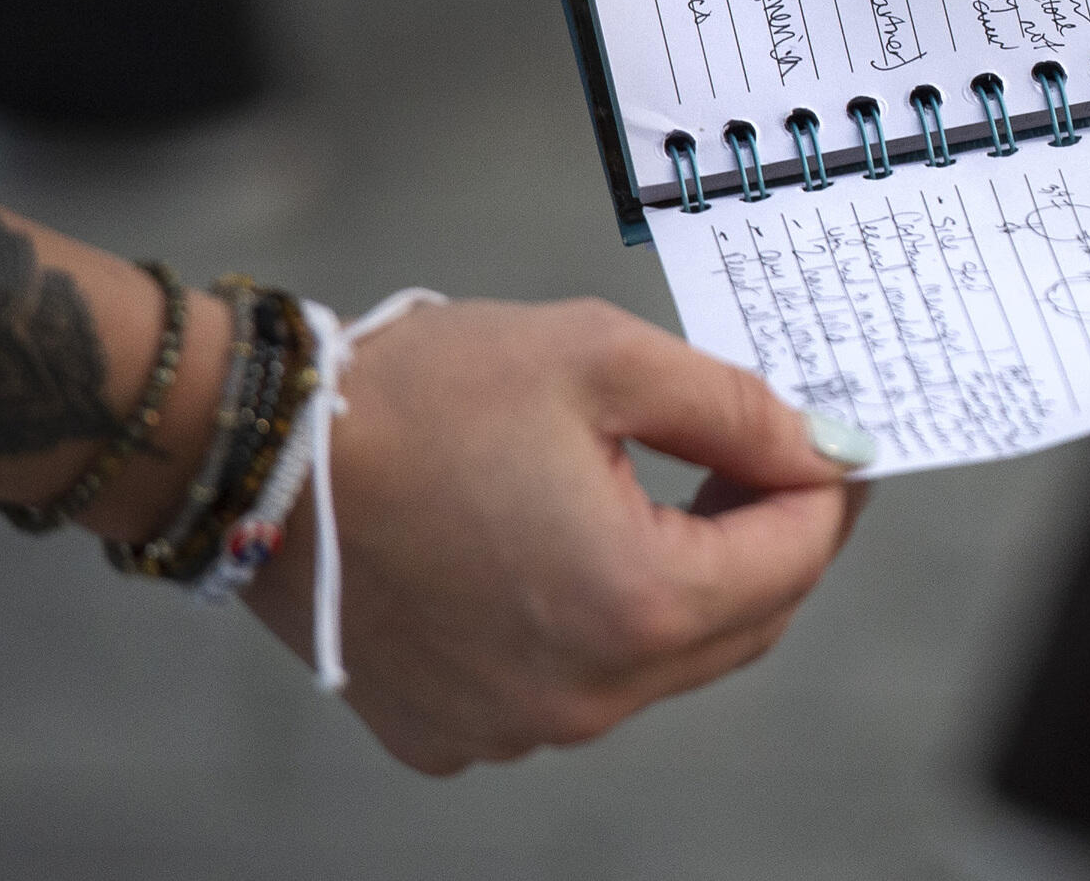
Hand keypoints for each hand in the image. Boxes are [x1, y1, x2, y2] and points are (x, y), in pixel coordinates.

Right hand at [240, 297, 863, 773]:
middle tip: (764, 456)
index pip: (796, 557)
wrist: (258, 454)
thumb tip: (824, 448)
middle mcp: (585, 695)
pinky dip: (598, 622)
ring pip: (663, 663)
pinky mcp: (456, 732)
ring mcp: (516, 726)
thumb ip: (736, 408)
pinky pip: (575, 684)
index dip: (827, 486)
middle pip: (745, 624)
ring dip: (687, 582)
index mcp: (635, 605)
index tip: (831, 438)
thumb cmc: (423, 396)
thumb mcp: (605, 358)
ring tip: (664, 487)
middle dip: (768, 538)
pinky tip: (567, 543)